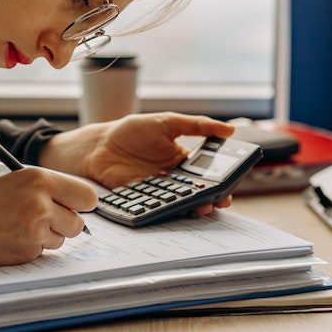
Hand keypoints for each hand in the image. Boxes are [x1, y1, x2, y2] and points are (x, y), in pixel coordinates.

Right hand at [0, 167, 97, 267]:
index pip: (87, 195)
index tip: (74, 206)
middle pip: (78, 223)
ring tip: (17, 227)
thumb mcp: (10, 181)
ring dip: (47, 237)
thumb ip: (42, 188)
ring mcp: (35, 230)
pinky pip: (42, 252)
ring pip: (61, 240)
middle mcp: (41, 203)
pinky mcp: (26, 253)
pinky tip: (8, 240)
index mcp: (38, 178)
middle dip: (65, 223)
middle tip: (44, 220)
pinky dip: (30, 249)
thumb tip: (69, 200)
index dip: (81, 203)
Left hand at [40, 112, 234, 215]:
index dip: (221, 180)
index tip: (231, 184)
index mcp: (182, 160)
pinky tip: (177, 208)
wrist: (99, 145)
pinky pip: (160, 207)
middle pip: (197, 192)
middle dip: (212, 197)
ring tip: (203, 205)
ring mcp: (159, 191)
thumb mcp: (167, 122)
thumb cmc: (132, 131)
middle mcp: (173, 178)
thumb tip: (229, 130)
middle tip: (221, 199)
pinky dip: (170, 210)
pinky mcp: (143, 199)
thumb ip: (197, 125)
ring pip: (182, 203)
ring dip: (194, 206)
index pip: (207, 174)